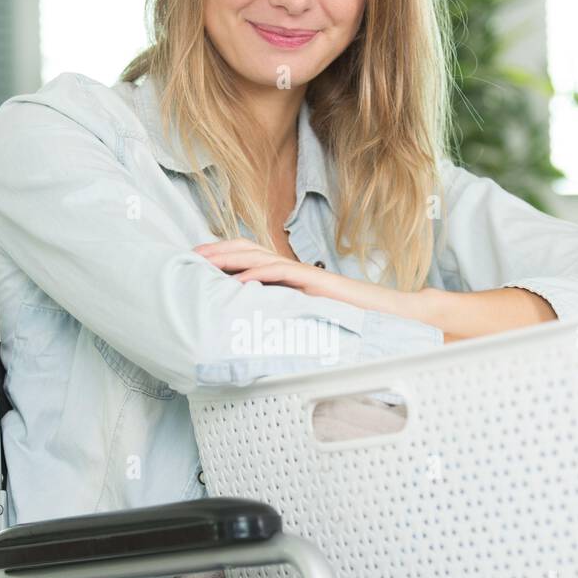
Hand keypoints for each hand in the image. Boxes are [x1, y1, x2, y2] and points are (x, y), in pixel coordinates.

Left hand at [193, 238, 423, 319]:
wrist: (389, 316)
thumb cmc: (349, 321)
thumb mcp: (305, 319)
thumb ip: (281, 316)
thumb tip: (251, 327)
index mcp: (289, 277)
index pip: (250, 256)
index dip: (221, 255)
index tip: (193, 262)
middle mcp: (294, 270)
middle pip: (249, 249)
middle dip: (216, 251)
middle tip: (188, 258)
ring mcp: (305, 275)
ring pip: (260, 257)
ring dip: (229, 258)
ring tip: (203, 263)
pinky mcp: (317, 284)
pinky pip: (284, 275)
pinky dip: (259, 274)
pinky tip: (239, 281)